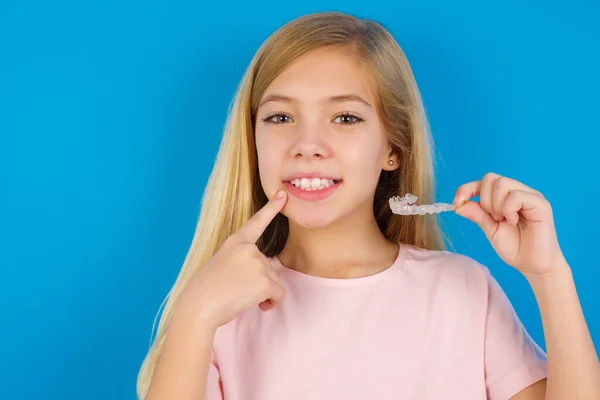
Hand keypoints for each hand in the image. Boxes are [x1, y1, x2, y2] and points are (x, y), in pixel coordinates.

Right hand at [174, 189, 288, 329]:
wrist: (198, 307)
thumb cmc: (205, 292)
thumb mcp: (220, 265)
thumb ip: (241, 261)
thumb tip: (264, 275)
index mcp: (235, 242)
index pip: (256, 223)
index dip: (271, 208)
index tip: (282, 194)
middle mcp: (248, 249)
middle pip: (269, 266)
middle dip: (259, 282)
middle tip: (236, 290)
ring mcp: (257, 263)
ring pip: (274, 281)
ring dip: (263, 294)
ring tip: (240, 298)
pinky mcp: (265, 281)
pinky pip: (280, 294)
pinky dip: (272, 303)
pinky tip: (257, 306)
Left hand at [453, 172, 566, 276]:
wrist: (533, 266)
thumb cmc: (515, 247)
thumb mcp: (490, 229)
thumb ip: (477, 214)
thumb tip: (458, 204)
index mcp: (506, 196)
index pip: (483, 181)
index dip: (467, 189)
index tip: (456, 203)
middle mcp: (519, 191)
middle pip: (491, 178)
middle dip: (484, 200)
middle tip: (493, 218)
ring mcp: (531, 196)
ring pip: (502, 183)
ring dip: (496, 204)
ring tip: (503, 221)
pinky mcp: (541, 204)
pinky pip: (516, 196)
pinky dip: (508, 209)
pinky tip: (513, 221)